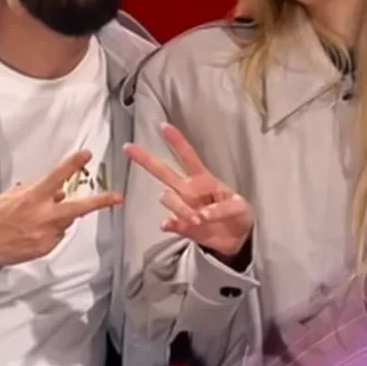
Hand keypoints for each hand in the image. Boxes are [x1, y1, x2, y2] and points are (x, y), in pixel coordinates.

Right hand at [0, 150, 122, 266]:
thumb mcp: (12, 196)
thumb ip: (37, 191)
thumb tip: (56, 190)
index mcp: (32, 198)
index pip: (57, 177)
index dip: (73, 165)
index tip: (86, 155)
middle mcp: (42, 217)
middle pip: (78, 208)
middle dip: (100, 202)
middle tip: (117, 197)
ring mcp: (45, 235)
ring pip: (66, 221)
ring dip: (60, 216)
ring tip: (36, 219)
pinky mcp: (45, 248)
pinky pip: (57, 235)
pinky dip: (51, 230)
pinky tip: (33, 231)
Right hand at [125, 124, 253, 261]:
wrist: (238, 239)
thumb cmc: (238, 214)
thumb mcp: (239, 207)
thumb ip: (222, 209)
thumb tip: (202, 215)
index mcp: (204, 180)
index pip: (188, 157)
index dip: (177, 142)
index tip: (163, 126)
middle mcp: (189, 190)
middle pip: (163, 172)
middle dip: (145, 159)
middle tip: (127, 148)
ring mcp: (184, 207)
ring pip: (168, 199)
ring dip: (180, 208)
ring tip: (199, 220)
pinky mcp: (183, 226)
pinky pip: (170, 223)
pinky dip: (169, 224)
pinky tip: (168, 225)